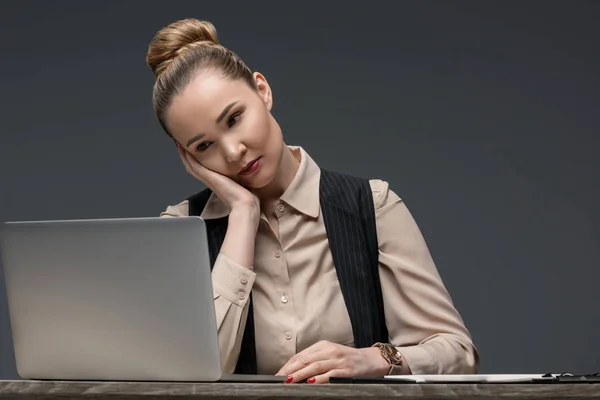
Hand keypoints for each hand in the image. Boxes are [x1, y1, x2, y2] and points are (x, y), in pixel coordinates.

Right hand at [176, 143, 258, 214]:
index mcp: (217, 180)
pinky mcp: (208, 177)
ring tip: (178, 142)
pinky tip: (183, 148)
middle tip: (180, 142)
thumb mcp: (243, 180)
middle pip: (193, 165)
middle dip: (187, 154)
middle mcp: (210, 179)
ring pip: (191, 165)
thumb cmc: (248, 195)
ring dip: (184, 154)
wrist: (245, 203)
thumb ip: (241, 172)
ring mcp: (208, 178)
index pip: (202, 167)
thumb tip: (248, 165)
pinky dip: (188, 157)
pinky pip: (194, 165)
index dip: (196, 158)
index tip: (193, 147)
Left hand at [276, 340, 390, 383]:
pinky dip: (320, 379)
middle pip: (306, 360)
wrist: (371, 360)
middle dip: (291, 370)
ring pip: (315, 366)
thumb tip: (295, 370)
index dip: (288, 365)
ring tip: (291, 380)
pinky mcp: (346, 370)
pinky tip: (311, 382)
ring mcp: (338, 361)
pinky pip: (330, 375)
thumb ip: (315, 359)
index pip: (301, 355)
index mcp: (323, 346)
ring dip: (301, 374)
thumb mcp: (330, 354)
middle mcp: (330, 351)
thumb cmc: (348, 359)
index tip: (278, 374)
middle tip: (280, 379)